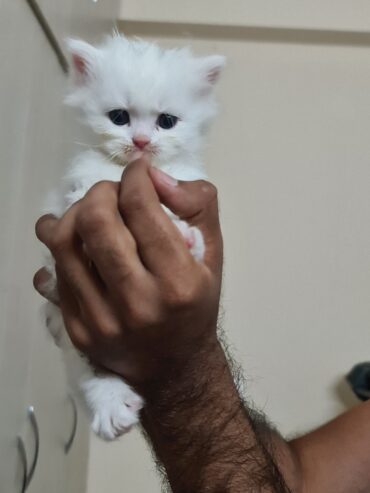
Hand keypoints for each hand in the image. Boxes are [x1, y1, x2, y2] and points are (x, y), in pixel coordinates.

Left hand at [34, 159, 222, 385]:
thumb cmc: (196, 305)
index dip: (135, 176)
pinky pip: (55, 272)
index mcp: (179, 282)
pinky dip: (63, 246)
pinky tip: (80, 243)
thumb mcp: (213, 253)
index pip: (142, 208)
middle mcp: (138, 303)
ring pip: (64, 244)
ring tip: (89, 212)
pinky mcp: (77, 331)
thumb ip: (196, 205)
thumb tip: (153, 177)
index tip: (137, 172)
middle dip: (100, 191)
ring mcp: (102, 320)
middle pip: (95, 222)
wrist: (175, 368)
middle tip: (112, 193)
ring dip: (73, 213)